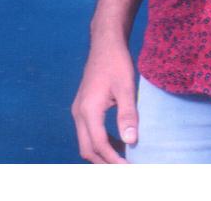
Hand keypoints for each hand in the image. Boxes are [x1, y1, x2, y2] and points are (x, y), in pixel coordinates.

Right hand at [71, 38, 137, 163]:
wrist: (105, 42)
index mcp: (88, 110)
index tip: (130, 167)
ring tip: (123, 158)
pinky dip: (100, 141)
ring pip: (85, 142)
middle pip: (88, 149)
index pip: (99, 144)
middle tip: (126, 168)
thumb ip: (128, 114)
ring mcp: (78, 109)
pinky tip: (117, 141)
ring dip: (102, 153)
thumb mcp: (126, 87)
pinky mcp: (82, 106)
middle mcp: (78, 113)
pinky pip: (87, 132)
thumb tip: (131, 141)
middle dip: (105, 162)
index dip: (114, 159)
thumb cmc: (117, 62)